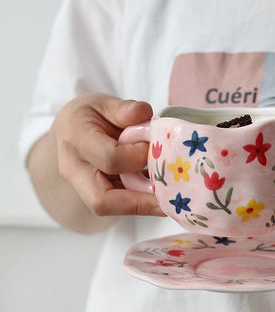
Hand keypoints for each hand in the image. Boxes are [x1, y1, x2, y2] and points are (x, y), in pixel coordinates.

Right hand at [50, 92, 163, 216]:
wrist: (69, 131)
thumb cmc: (89, 116)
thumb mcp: (104, 103)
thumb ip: (125, 109)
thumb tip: (144, 112)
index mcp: (77, 139)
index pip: (109, 158)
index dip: (136, 156)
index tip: (152, 147)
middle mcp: (74, 169)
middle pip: (101, 200)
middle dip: (138, 202)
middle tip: (167, 198)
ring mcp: (82, 187)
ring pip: (110, 208)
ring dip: (142, 206)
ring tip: (168, 199)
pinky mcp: (95, 196)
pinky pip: (117, 206)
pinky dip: (140, 202)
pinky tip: (160, 196)